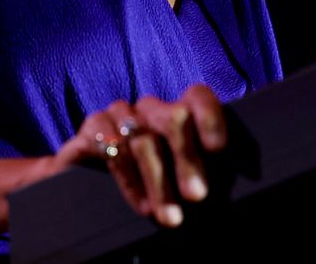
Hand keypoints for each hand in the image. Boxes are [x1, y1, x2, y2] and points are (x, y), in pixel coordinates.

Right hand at [52, 84, 227, 226]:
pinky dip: (128, 178)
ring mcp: (118, 115)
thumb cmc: (150, 189)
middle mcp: (149, 110)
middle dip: (187, 158)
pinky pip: (109, 143)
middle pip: (174, 118)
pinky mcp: (91, 130)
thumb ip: (201, 175)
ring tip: (172, 217)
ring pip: (142, 138)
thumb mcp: (182, 182)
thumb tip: (229, 183)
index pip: (197, 98)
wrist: (86, 190)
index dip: (209, 117)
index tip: (218, 148)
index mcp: (177, 115)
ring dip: (158, 181)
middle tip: (197, 196)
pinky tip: (141, 205)